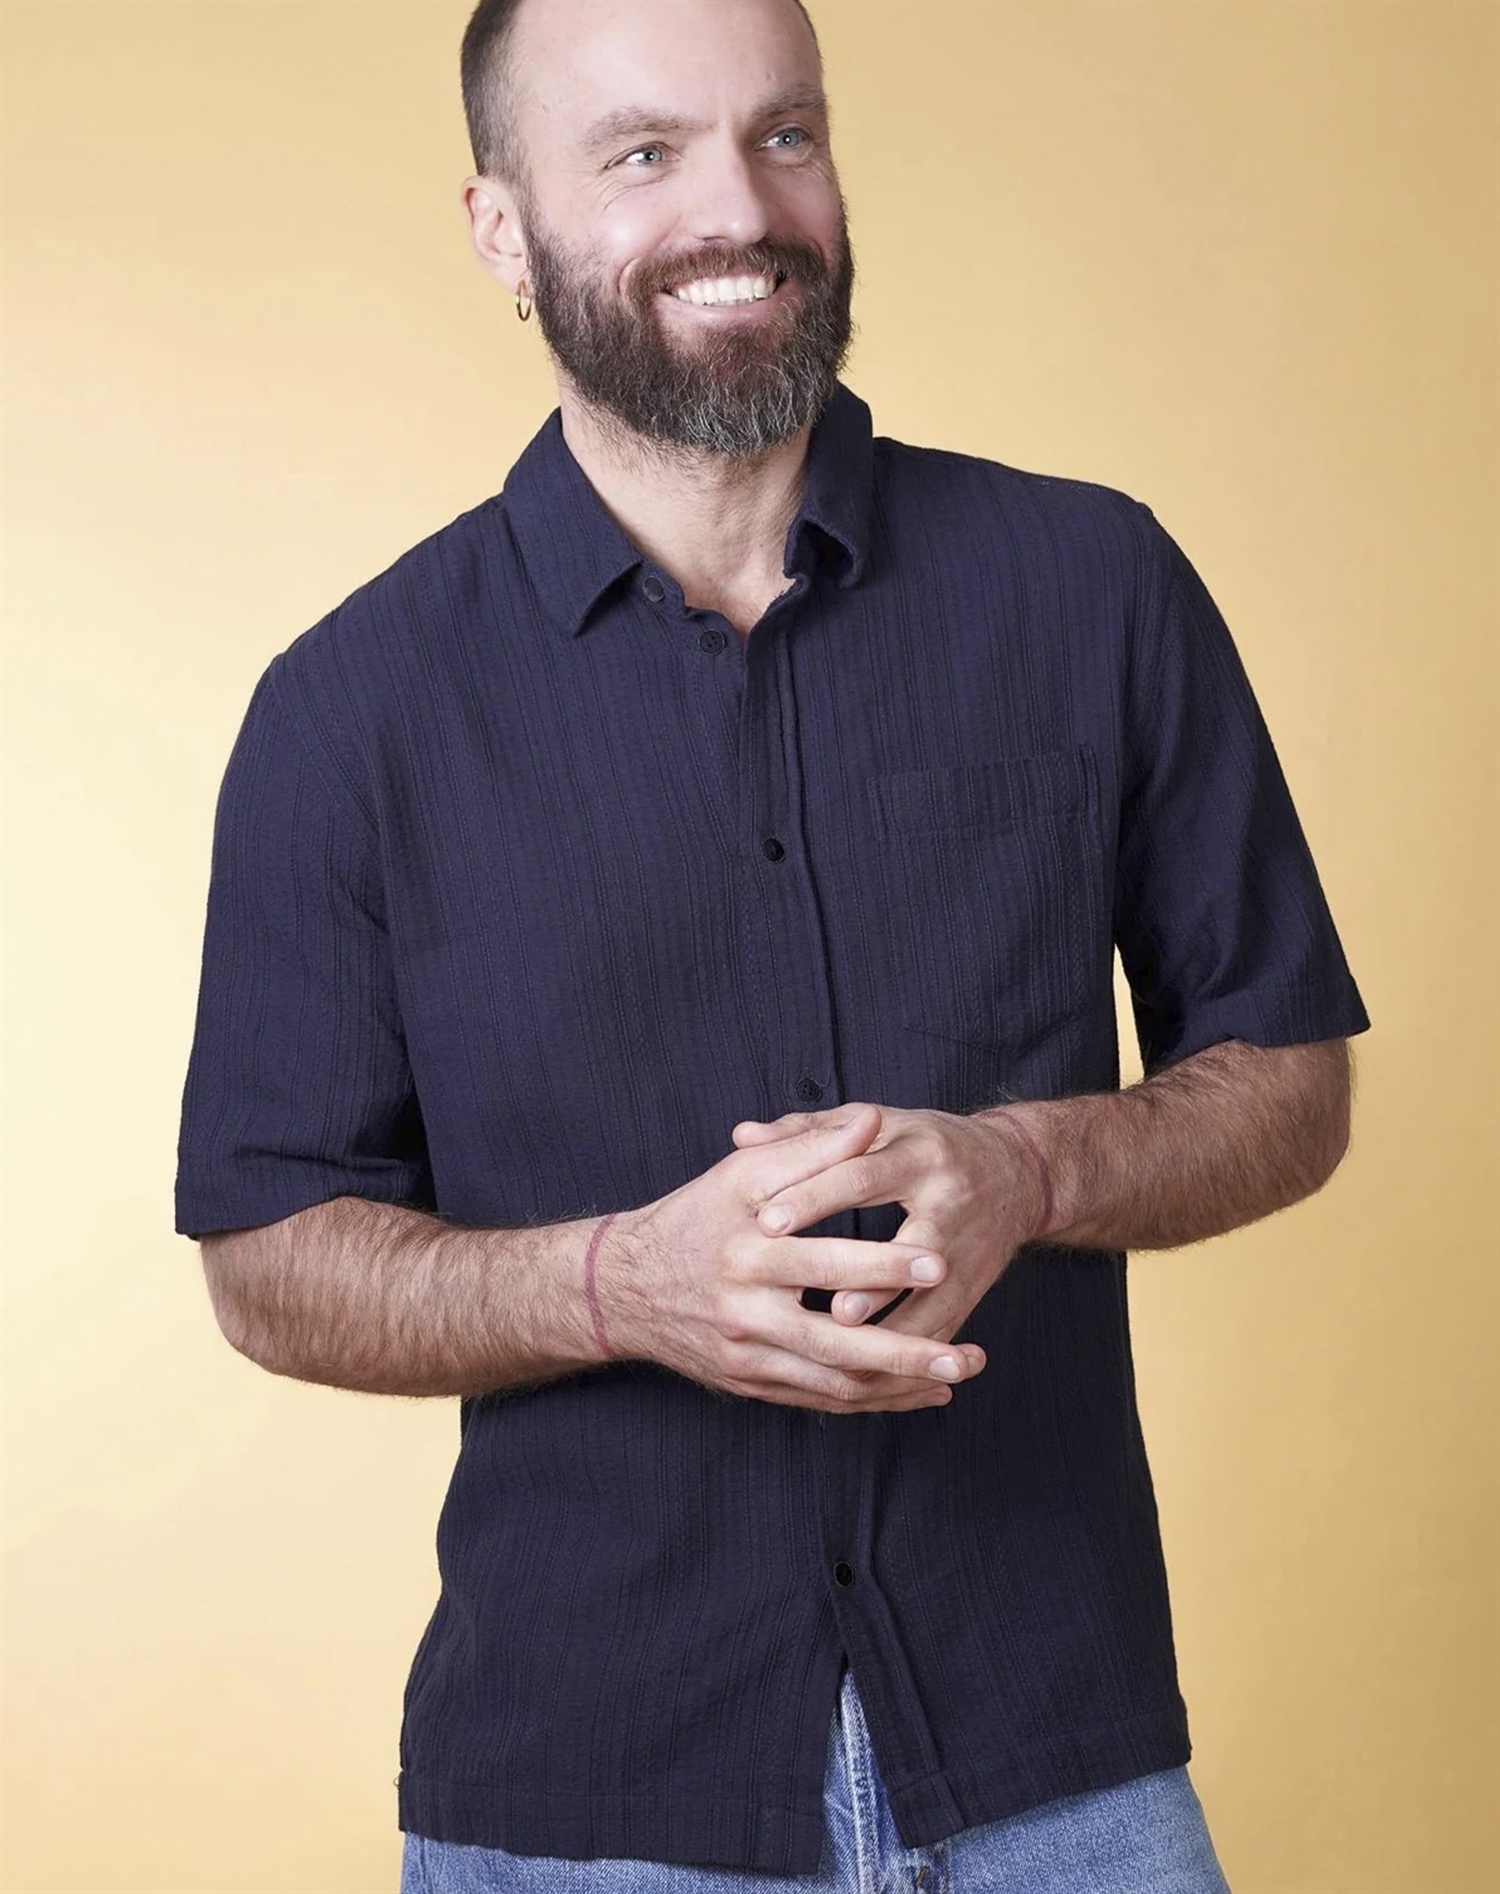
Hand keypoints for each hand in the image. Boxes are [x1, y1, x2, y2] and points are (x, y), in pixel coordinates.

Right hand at [603, 1104, 987, 1413]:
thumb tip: (872, 1121)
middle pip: (836, 1344)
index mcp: (747, 1254)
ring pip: (834, 1384)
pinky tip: (919, 1392)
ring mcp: (748, 1357)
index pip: (822, 1263)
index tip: (939, 1262)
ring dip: (901, 1385)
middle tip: (967, 1353)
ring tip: (958, 1374)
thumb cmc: (694, 1217)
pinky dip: (874, 1400)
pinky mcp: (752, 1385)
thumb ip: (810, 1148)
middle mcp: (746, 1313)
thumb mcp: (741, 1174)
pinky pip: (822, 1401)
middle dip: (906, 1350)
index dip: (882, 1266)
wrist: (624, 1290)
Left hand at [730, 1100, 1047, 1370]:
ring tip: (837, 1340)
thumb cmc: (924, 1144)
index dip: (813, 1199)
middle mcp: (951, 1202)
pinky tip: (867, 1369)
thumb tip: (741, 1136)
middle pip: (905, 1244)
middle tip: (803, 1294)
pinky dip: (906, 1354)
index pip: (861, 1176)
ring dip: (887, 1326)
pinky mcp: (975, 1287)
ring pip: (930, 1298)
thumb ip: (807, 1131)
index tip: (765, 1223)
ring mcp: (969, 1250)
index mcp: (919, 1154)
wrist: (1016, 1173)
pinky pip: (940, 1328)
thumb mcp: (874, 1123)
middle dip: (857, 1273)